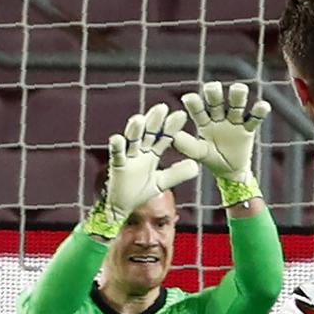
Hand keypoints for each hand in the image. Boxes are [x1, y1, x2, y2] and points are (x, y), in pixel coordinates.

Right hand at [85, 103, 197, 238]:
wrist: (122, 206)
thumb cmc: (140, 191)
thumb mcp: (162, 182)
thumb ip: (177, 174)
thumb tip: (196, 166)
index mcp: (152, 152)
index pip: (164, 137)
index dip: (171, 127)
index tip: (181, 115)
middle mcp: (140, 151)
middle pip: (148, 133)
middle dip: (154, 121)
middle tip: (162, 107)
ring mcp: (128, 157)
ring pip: (132, 140)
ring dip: (135, 130)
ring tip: (140, 119)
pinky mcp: (117, 166)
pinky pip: (117, 155)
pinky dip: (117, 147)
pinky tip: (118, 138)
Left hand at [173, 81, 270, 205]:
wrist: (230, 172)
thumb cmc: (212, 160)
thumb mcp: (199, 154)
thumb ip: (188, 145)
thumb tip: (173, 136)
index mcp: (203, 122)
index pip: (197, 109)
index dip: (194, 103)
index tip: (189, 98)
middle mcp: (218, 117)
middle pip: (216, 100)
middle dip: (214, 93)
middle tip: (212, 89)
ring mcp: (234, 121)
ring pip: (236, 104)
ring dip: (237, 95)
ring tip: (238, 89)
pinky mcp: (248, 129)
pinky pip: (254, 118)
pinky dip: (260, 111)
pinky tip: (263, 106)